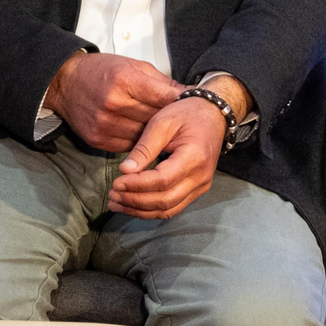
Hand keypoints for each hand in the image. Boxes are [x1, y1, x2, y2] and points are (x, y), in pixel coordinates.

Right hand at [44, 53, 181, 152]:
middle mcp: (113, 104)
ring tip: (166, 130)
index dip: (181, 101)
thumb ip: (161, 81)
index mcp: (125, 81)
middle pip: (156, 119)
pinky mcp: (97, 139)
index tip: (193, 103)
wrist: (65, 83)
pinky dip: (139, 142)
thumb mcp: (133, 66)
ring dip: (156, 134)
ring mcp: (104, 124)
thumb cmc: (103, 71)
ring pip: (145, 136)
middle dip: (170, 119)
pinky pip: (129, 146)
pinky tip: (145, 136)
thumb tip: (189, 93)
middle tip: (184, 120)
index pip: (164, 97)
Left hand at [107, 96, 225, 218]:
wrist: (213, 115)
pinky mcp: (197, 190)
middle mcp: (201, 176)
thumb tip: (124, 170)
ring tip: (116, 203)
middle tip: (112, 195)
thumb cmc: (186, 115)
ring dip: (140, 210)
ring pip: (168, 209)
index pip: (163, 180)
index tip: (115, 183)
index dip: (137, 185)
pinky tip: (131, 205)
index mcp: (195, 156)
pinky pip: (173, 208)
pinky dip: (150, 210)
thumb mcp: (162, 123)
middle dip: (135, 200)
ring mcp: (201, 186)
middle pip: (165, 199)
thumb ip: (144, 148)